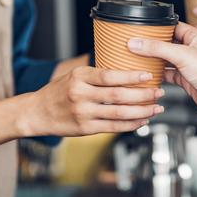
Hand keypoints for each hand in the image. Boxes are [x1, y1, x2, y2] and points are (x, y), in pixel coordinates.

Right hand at [23, 66, 163, 135]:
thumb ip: (97, 74)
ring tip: (156, 108)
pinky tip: (142, 120)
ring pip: (119, 113)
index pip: (109, 76)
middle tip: (159, 92)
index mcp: (79, 77)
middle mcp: (80, 95)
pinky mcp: (85, 129)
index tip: (148, 75)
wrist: (37, 112)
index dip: (131, 76)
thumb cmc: (59, 91)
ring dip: (141, 111)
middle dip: (143, 95)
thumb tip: (127, 68)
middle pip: (118, 95)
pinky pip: (113, 127)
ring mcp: (83, 113)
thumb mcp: (74, 75)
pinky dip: (131, 124)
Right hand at [127, 22, 196, 117]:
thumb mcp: (182, 55)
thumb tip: (137, 42)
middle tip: (136, 43)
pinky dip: (158, 74)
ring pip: (167, 59)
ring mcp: (189, 65)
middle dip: (153, 44)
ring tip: (137, 57)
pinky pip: (168, 74)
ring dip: (154, 59)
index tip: (142, 28)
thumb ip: (158, 48)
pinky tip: (148, 73)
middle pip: (168, 43)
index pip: (173, 26)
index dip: (158, 27)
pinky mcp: (186, 79)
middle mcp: (193, 49)